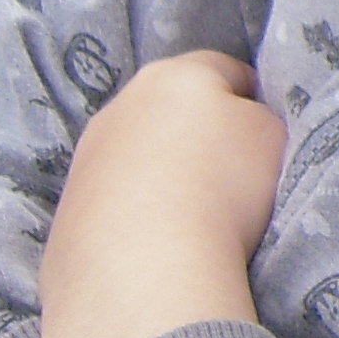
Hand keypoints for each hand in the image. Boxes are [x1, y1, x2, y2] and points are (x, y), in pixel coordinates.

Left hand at [38, 50, 285, 337]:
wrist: (142, 268)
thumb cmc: (221, 187)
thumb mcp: (272, 138)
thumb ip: (257, 120)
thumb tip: (238, 125)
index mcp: (175, 75)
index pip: (224, 69)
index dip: (252, 96)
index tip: (266, 129)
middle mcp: (121, 105)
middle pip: (170, 109)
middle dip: (198, 133)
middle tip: (231, 174)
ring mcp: (86, 157)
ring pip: (135, 153)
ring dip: (160, 173)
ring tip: (191, 217)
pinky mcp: (66, 208)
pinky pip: (112, 199)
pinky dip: (133, 212)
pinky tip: (154, 242)